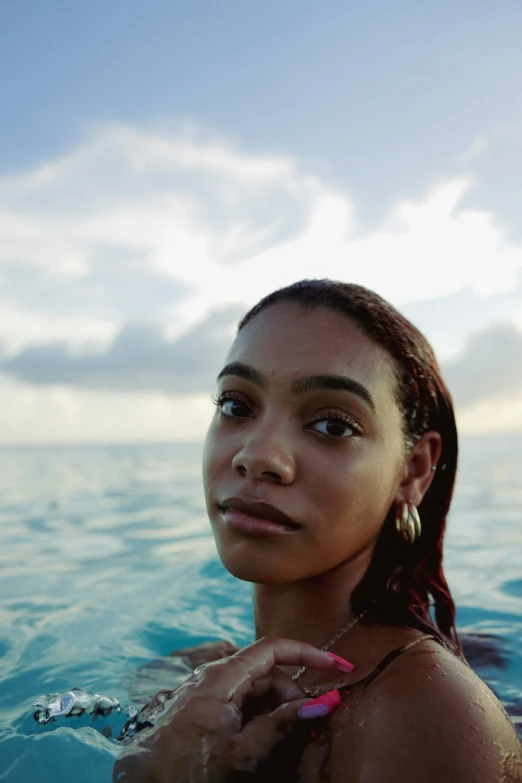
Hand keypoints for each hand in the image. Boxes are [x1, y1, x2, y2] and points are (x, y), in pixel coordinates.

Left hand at [113, 637, 349, 782]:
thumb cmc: (191, 769)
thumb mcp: (244, 751)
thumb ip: (284, 723)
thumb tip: (324, 702)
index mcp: (223, 677)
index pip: (274, 648)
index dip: (309, 653)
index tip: (338, 666)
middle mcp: (213, 674)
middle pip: (266, 671)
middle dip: (292, 692)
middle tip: (308, 723)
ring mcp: (205, 688)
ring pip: (253, 686)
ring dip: (276, 706)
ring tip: (286, 736)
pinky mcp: (201, 703)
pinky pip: (238, 698)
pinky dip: (257, 713)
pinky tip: (263, 737)